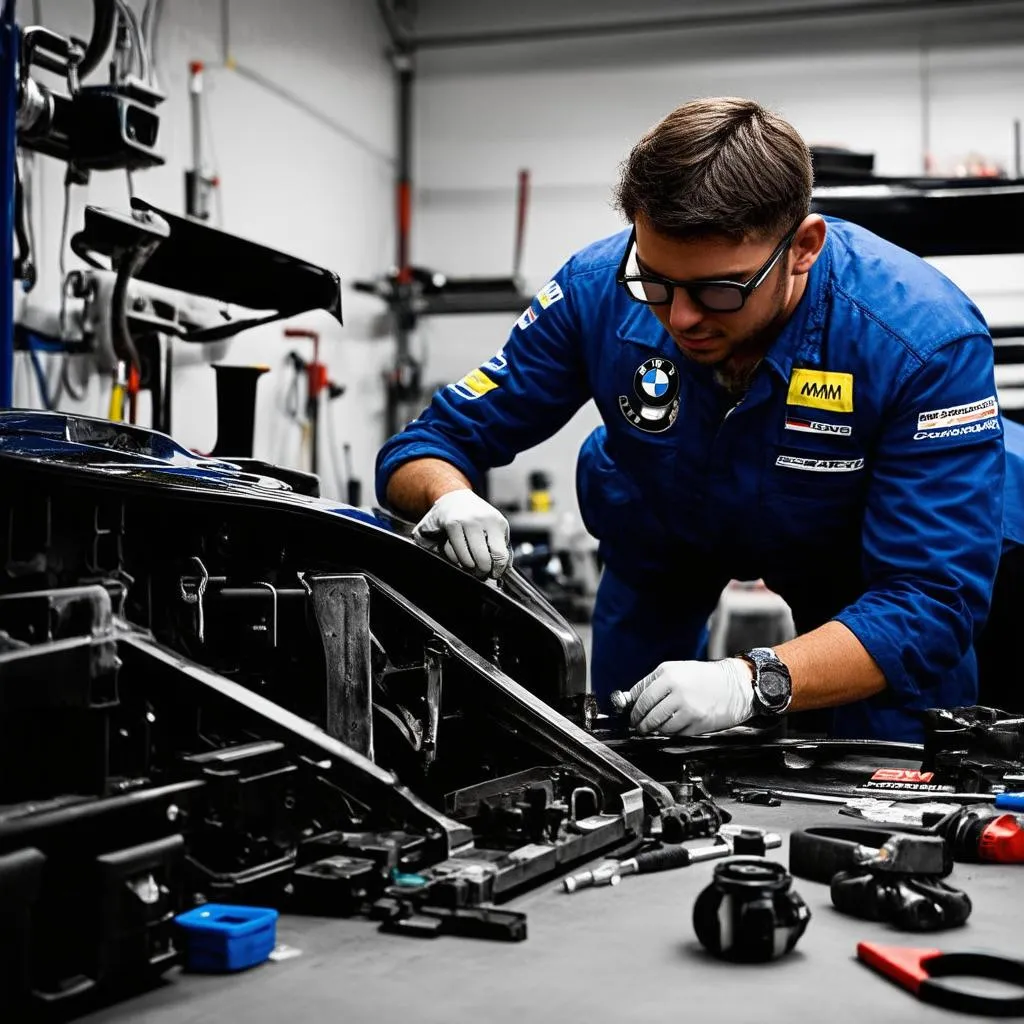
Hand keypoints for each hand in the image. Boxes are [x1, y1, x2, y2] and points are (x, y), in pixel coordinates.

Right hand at [412, 490, 510, 578]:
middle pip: (483, 558)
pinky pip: (453, 552)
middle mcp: (482, 520)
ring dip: (468, 566)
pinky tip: (458, 553)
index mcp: (496, 522)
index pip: (500, 553)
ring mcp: (465, 521)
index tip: (495, 573)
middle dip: (482, 570)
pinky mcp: (450, 524)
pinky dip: (455, 558)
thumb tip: (506, 567)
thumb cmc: (476, 514)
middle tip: (481, 571)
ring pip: (467, 558)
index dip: (498, 568)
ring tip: (470, 563)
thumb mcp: (494, 525)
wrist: (454, 496)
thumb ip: (501, 544)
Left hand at [626, 658, 754, 735]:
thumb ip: (655, 682)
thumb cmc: (706, 677)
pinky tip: (674, 726)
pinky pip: (676, 733)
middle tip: (638, 725)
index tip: (631, 713)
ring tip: (654, 727)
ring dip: (654, 729)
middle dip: (640, 722)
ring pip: (660, 726)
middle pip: (647, 713)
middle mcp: (676, 690)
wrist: (736, 684)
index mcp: (668, 673)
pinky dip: (671, 732)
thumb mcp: (678, 669)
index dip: (632, 707)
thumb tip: (632, 699)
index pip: (640, 695)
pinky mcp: (697, 722)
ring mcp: (687, 707)